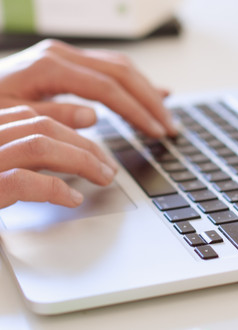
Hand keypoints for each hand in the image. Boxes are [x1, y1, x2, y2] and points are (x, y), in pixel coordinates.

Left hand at [0, 39, 175, 136]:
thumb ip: (52, 115)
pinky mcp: (72, 64)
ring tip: (165, 115)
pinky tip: (151, 92)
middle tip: (169, 127)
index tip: (155, 131)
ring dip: (147, 93)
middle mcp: (64, 56)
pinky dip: (135, 84)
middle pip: (123, 74)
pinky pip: (112, 69)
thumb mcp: (12, 117)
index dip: (137, 111)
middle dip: (150, 103)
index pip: (109, 89)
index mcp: (51, 67)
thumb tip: (92, 117)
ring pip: (122, 69)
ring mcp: (69, 57)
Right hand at [0, 106, 117, 207]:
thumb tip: (72, 136)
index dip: (75, 135)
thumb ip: (28, 148)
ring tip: (104, 178)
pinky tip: (74, 199)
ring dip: (81, 162)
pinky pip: (22, 181)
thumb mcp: (4, 160)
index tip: (98, 153)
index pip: (36, 119)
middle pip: (44, 128)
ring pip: (39, 146)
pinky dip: (55, 188)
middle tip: (110, 168)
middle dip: (86, 148)